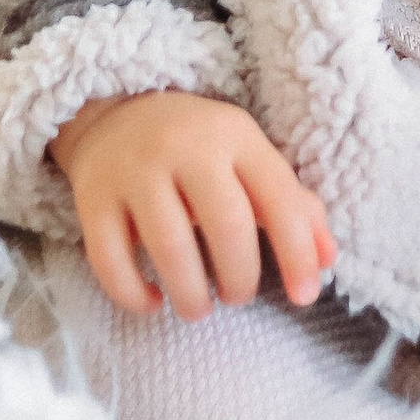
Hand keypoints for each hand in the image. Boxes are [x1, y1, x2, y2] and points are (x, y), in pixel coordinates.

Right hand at [52, 90, 335, 321]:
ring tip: (199, 308)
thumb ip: (294, 206)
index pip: (278, 197)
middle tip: (238, 296)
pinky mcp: (92, 198)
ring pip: (169, 245)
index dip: (297, 252)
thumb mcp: (250, 160)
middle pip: (226, 224)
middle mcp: (185, 147)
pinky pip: (110, 260)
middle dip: (241, 278)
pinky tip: (152, 302)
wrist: (116, 112)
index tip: (305, 297)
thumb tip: (327, 260)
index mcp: (234, 136)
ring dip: (191, 294)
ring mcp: (134, 171)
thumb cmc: (200, 149)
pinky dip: (133, 294)